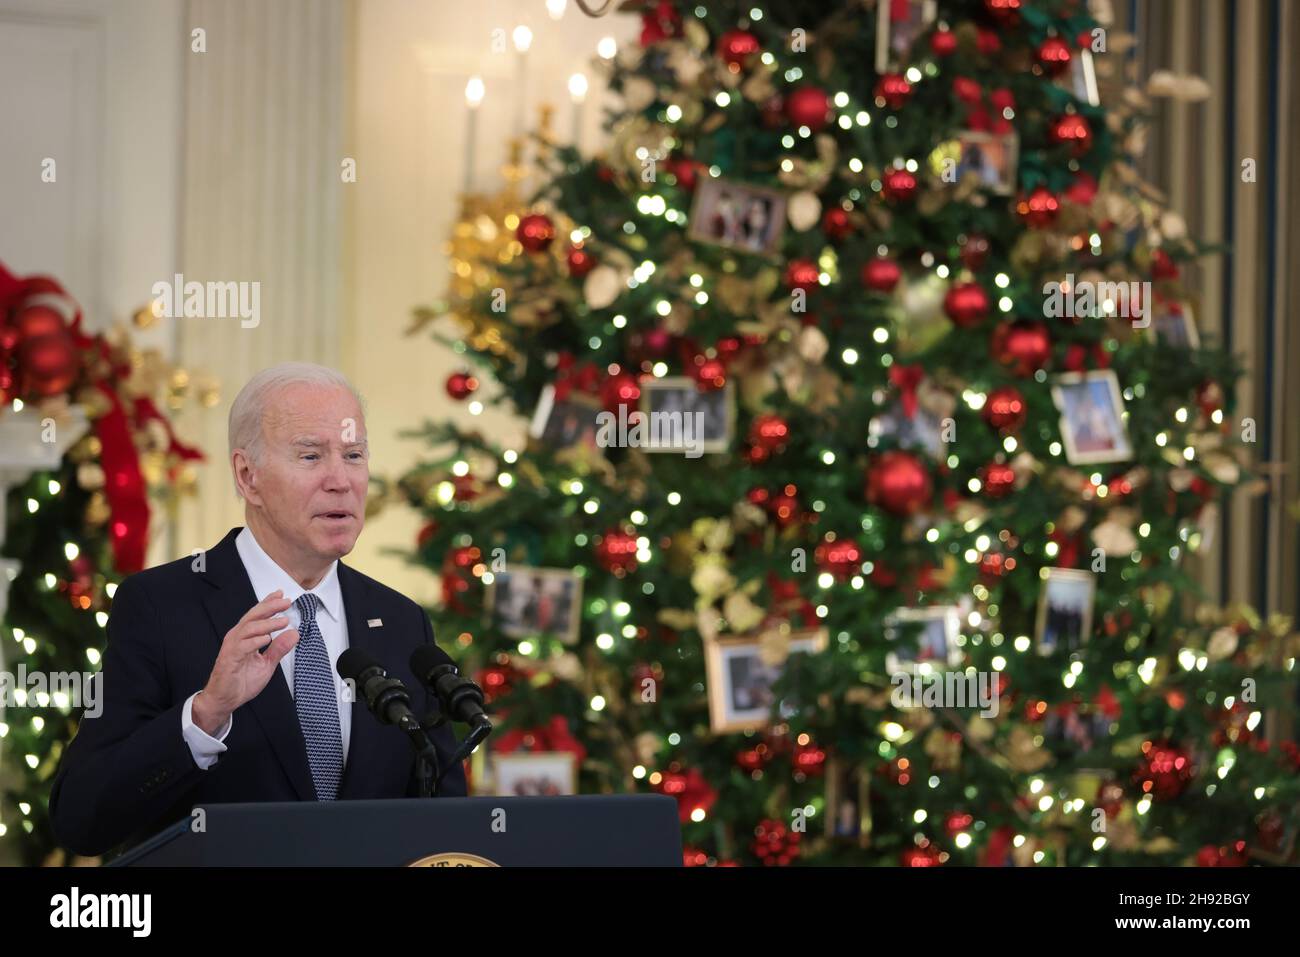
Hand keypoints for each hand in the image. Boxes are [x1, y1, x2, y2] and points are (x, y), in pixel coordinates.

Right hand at [193, 591, 296, 735]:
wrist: (225, 700)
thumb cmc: (242, 681)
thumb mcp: (267, 664)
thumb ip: (279, 649)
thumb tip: (294, 634)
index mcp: (245, 637)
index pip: (257, 616)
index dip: (268, 603)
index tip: (281, 594)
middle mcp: (237, 638)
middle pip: (253, 617)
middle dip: (269, 607)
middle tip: (286, 602)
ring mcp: (232, 648)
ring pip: (249, 629)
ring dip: (267, 623)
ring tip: (283, 621)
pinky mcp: (229, 659)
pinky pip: (242, 646)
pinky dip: (256, 641)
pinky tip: (268, 638)